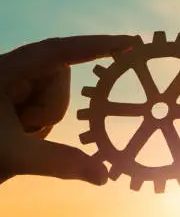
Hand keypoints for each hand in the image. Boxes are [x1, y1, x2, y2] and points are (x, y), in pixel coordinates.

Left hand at [0, 35, 133, 184]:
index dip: (96, 45)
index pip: (59, 51)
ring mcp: (9, 86)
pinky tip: (16, 134)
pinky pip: (42, 106)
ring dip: (42, 119)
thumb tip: (104, 174)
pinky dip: (38, 123)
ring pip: (51, 96)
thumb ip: (60, 162)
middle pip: (57, 77)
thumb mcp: (12, 157)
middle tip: (27, 130)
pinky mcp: (10, 101)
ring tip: (15, 136)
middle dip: (51, 108)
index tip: (129, 41)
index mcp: (3, 71)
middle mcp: (8, 73)